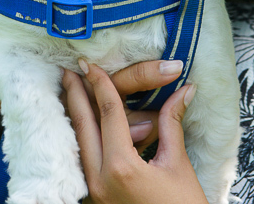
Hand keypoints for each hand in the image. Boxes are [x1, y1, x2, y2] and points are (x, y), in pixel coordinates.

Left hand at [62, 62, 207, 203]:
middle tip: (68, 71)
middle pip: (83, 128)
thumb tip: (185, 90)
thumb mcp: (178, 165)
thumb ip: (173, 124)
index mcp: (121, 167)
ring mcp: (95, 193)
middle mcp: (100, 180)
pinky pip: (84, 162)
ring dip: (76, 117)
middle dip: (76, 97)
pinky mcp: (96, 200)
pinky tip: (84, 127)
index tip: (91, 64)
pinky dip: (83, 139)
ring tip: (73, 93)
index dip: (101, 85)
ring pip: (79, 145)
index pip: (109, 115)